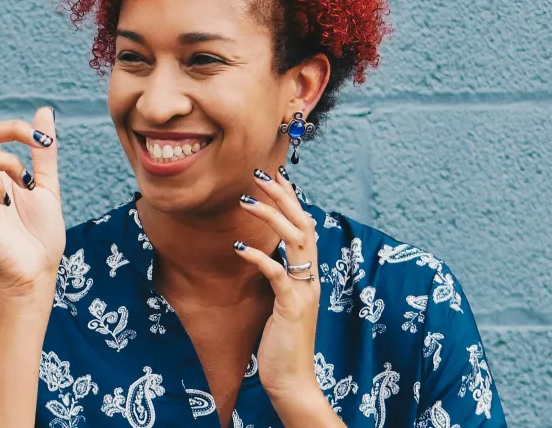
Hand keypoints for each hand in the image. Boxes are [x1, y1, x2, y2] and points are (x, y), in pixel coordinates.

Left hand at [233, 168, 330, 408]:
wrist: (292, 379)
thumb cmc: (282, 343)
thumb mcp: (281, 303)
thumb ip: (279, 278)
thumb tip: (265, 254)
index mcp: (309, 275)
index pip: (304, 226)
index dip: (291, 199)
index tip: (274, 174)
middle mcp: (311, 278)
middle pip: (303, 224)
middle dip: (282, 196)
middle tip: (259, 173)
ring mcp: (305, 291)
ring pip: (295, 241)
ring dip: (270, 216)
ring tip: (245, 200)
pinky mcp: (292, 307)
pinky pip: (278, 275)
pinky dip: (260, 258)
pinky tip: (240, 248)